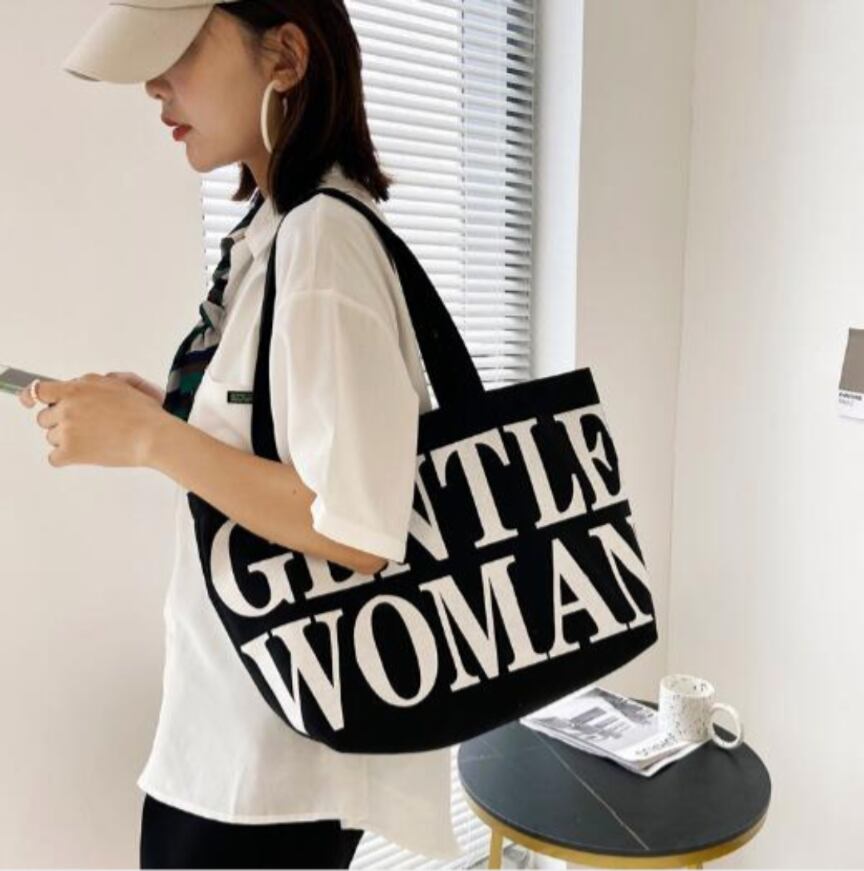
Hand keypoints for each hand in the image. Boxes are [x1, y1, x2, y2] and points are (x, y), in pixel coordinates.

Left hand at [18, 372, 170, 467]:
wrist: (154, 436)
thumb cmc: (145, 414)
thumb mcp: (121, 385)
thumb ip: (95, 382)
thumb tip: (82, 386)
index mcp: (78, 388)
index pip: (40, 390)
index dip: (32, 397)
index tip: (28, 402)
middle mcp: (68, 406)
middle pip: (45, 418)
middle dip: (61, 422)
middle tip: (85, 427)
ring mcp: (67, 428)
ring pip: (51, 438)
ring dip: (67, 441)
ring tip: (95, 440)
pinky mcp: (71, 451)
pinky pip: (54, 458)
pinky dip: (67, 459)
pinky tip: (86, 454)